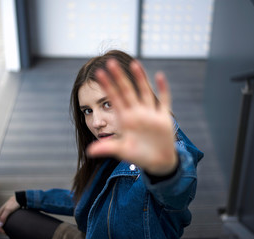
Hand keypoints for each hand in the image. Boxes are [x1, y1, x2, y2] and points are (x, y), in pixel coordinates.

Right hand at [0, 195, 19, 233]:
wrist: (20, 198)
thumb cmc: (15, 202)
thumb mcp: (9, 210)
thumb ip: (3, 217)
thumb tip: (0, 224)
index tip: (4, 231)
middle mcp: (0, 213)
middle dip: (1, 229)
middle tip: (7, 232)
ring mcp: (4, 213)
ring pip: (1, 222)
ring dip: (4, 227)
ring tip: (8, 229)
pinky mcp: (8, 213)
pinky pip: (5, 220)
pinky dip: (6, 224)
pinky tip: (10, 225)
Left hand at [87, 59, 176, 175]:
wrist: (157, 162)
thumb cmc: (139, 155)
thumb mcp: (122, 151)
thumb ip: (107, 148)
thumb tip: (89, 151)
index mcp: (125, 119)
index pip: (114, 98)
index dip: (107, 86)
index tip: (98, 74)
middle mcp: (137, 113)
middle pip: (126, 91)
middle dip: (119, 77)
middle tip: (110, 62)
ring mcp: (150, 114)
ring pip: (144, 92)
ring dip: (140, 78)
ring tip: (134, 63)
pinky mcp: (163, 118)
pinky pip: (164, 101)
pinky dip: (163, 89)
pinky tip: (159, 76)